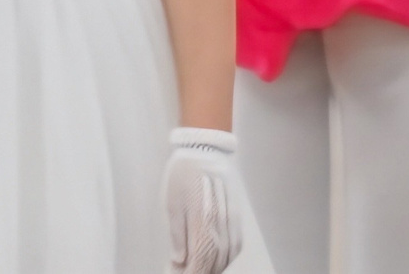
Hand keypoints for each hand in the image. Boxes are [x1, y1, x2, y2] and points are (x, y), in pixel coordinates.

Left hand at [163, 127, 246, 273]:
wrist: (205, 148)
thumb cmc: (184, 173)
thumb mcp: (172, 204)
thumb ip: (178, 235)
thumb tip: (179, 259)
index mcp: (203, 220)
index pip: (200, 261)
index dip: (191, 273)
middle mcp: (221, 222)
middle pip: (215, 261)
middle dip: (202, 272)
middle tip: (188, 272)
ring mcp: (232, 218)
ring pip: (228, 254)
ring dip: (216, 267)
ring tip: (201, 268)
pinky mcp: (236, 213)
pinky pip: (236, 243)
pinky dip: (228, 256)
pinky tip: (219, 258)